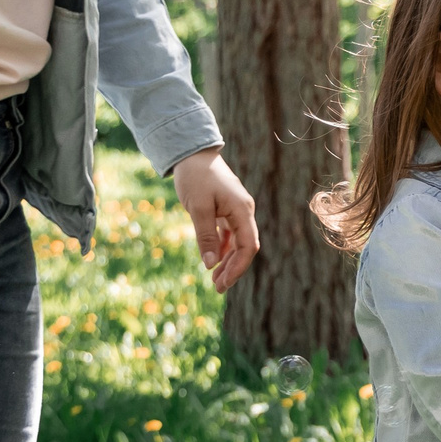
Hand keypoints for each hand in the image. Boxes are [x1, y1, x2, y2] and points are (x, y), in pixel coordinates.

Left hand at [172, 147, 259, 291]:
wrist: (192, 153)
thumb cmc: (195, 177)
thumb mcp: (197, 208)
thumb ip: (205, 236)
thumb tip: (210, 264)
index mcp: (242, 210)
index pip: (248, 246)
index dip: (238, 267)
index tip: (223, 283)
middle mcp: (244, 212)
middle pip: (245, 247)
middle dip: (233, 269)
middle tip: (218, 288)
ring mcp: (236, 211)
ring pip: (237, 242)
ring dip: (227, 261)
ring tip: (215, 280)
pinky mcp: (226, 209)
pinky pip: (229, 234)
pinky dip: (222, 248)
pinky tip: (213, 260)